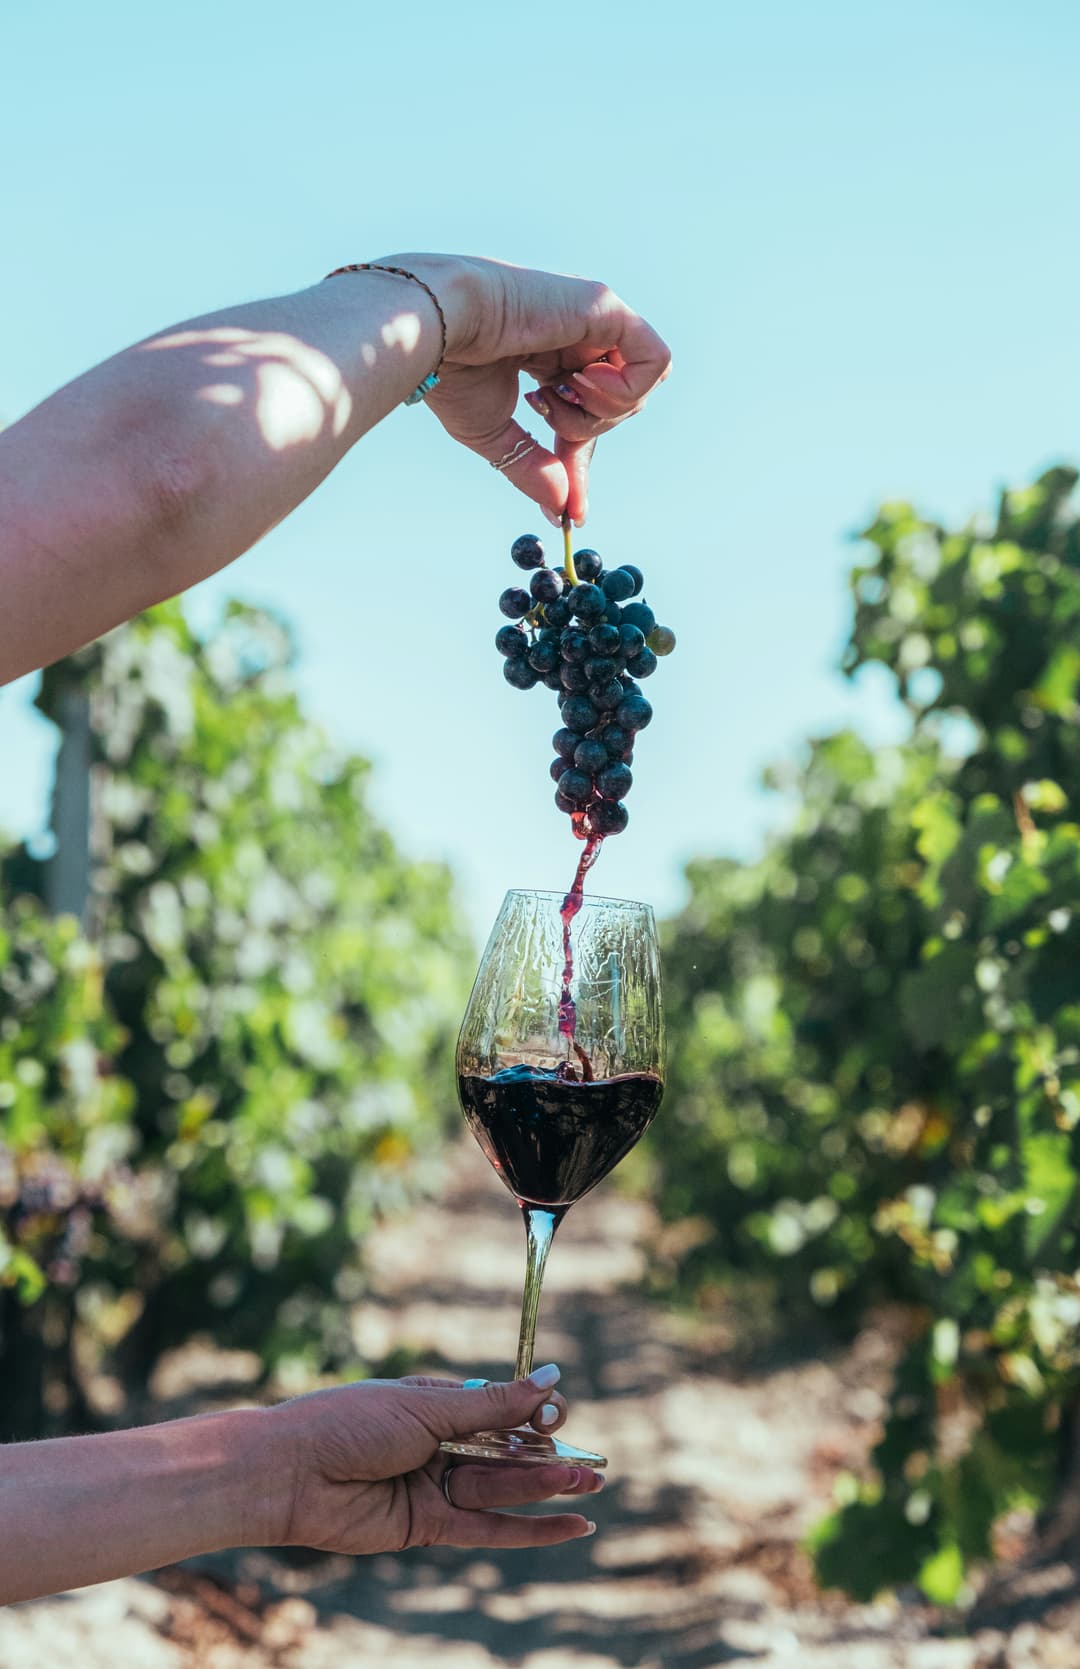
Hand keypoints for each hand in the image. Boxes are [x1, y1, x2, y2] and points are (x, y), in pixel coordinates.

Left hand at [265, 1366, 602, 1553]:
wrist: (290, 1472)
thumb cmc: (349, 1423)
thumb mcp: (427, 1408)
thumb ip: (493, 1406)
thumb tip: (553, 1380)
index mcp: (436, 1404)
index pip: (500, 1410)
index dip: (532, 1414)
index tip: (557, 1413)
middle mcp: (439, 1445)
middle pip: (507, 1453)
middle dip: (549, 1458)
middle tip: (595, 1466)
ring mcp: (434, 1487)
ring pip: (501, 1489)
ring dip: (546, 1489)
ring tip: (590, 1486)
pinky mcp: (427, 1527)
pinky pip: (487, 1529)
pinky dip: (528, 1529)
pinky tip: (569, 1527)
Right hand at [385, 254, 670, 527]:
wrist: (437, 328)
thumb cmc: (451, 370)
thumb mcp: (495, 435)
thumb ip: (532, 467)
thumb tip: (560, 508)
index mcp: (549, 355)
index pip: (588, 412)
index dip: (580, 458)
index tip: (572, 509)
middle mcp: (577, 334)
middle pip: (620, 404)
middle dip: (586, 431)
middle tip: (544, 415)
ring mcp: (596, 318)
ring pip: (642, 387)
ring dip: (600, 411)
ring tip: (552, 392)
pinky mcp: (607, 307)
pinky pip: (655, 361)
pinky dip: (625, 388)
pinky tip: (578, 379)